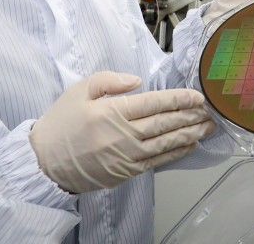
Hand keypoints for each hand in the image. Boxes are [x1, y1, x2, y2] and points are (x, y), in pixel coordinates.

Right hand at [30, 71, 215, 193]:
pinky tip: (188, 146)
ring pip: (165, 143)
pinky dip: (175, 153)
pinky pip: (156, 162)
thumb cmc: (60, 124)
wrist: (43, 163)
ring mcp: (125, 155)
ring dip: (190, 134)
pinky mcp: (125, 172)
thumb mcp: (79, 90)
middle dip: (191, 115)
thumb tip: (137, 81)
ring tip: (207, 127)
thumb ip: (110, 80)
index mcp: (112, 111)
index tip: (196, 96)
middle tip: (210, 110)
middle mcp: (122, 134)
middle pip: (165, 123)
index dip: (179, 99)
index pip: (154, 103)